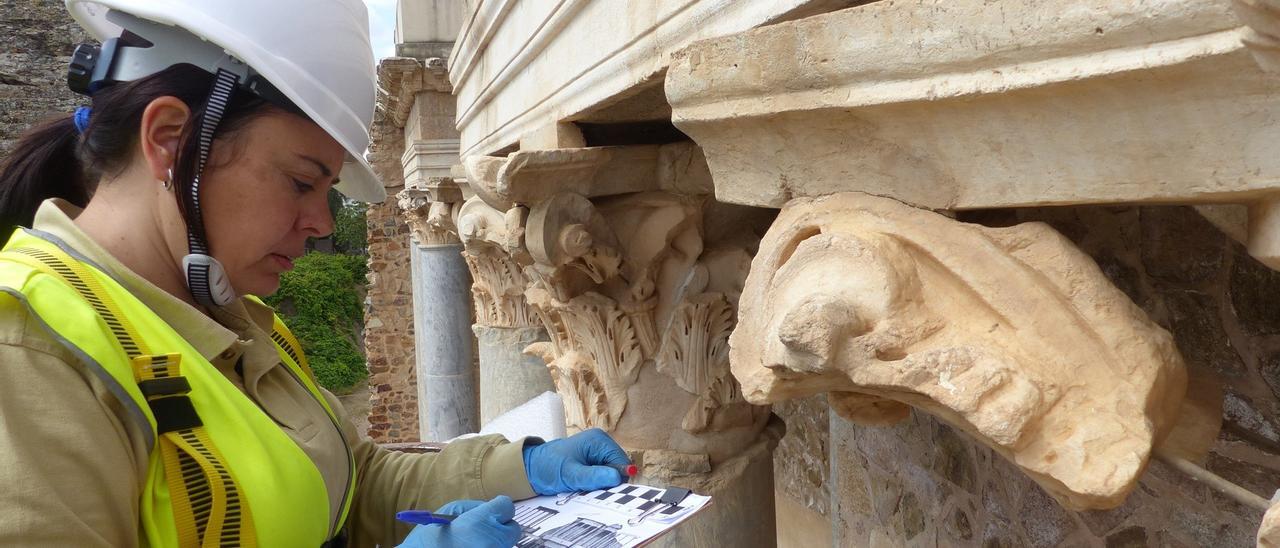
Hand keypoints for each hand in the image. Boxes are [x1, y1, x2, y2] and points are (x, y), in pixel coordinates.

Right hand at [397, 496, 520, 547]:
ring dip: (495, 541)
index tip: (490, 513)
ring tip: (474, 542)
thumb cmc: (430, 538)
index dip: (498, 508)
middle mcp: (491, 541)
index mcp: (480, 523)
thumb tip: (491, 508)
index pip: (507, 506)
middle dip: (500, 527)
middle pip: (513, 528)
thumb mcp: (450, 512)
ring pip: (506, 544)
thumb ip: (475, 507)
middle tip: (483, 530)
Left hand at [522, 428, 630, 495]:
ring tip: (584, 485)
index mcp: (598, 440)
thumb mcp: (571, 475)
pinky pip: (603, 475)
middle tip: (589, 487)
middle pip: (618, 468)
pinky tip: (584, 484)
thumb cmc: (549, 468)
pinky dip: (596, 483)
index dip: (616, 478)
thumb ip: (594, 476)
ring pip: (611, 474)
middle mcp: (601, 444)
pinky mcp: (593, 461)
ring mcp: (597, 452)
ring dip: (601, 483)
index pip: (623, 462)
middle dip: (607, 481)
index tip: (602, 488)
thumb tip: (618, 477)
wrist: (532, 468)